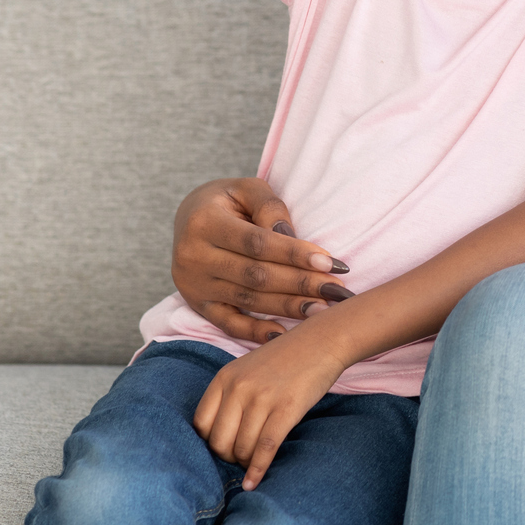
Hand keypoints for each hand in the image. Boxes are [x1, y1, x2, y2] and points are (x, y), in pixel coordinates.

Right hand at [172, 178, 353, 344]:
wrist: (186, 219)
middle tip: (337, 290)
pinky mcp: (198, 305)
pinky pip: (228, 323)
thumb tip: (290, 236)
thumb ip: (269, 207)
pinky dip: (255, 332)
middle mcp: (194, 257)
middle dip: (300, 284)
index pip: (257, 243)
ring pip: (248, 301)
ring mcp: (194, 285)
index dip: (294, 254)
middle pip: (256, 276)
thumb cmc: (227, 201)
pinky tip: (283, 335)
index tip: (330, 262)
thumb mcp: (245, 188)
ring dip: (288, 308)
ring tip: (324, 310)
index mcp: (204, 223)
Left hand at [193, 325, 347, 489]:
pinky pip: (266, 448)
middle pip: (219, 441)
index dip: (209, 443)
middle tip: (240, 457)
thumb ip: (230, 395)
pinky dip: (258, 469)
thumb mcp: (247, 369)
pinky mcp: (286, 408)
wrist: (322, 341)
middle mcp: (238, 387)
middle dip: (228, 456)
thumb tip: (218, 436)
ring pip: (242, 448)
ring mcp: (262, 398)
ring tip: (251, 463)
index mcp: (224, 377)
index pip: (201, 424)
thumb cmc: (285, 358)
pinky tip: (253, 482)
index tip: (222, 447)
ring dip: (245, 463)